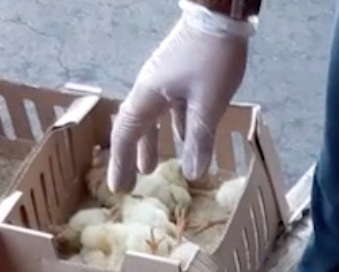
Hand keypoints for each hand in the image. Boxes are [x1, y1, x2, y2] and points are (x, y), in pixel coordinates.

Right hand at [109, 1, 253, 192]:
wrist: (220, 15)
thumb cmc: (212, 58)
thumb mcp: (208, 104)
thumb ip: (200, 139)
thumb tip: (193, 174)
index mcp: (149, 95)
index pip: (126, 134)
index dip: (121, 162)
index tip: (118, 188)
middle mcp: (150, 87)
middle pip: (134, 126)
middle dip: (131, 156)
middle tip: (130, 183)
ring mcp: (164, 79)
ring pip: (152, 117)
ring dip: (150, 142)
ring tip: (151, 167)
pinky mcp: (179, 73)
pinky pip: (169, 107)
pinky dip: (171, 126)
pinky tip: (182, 137)